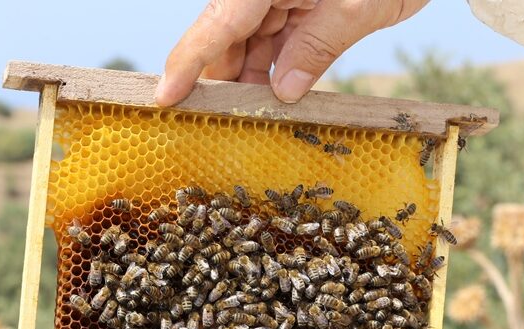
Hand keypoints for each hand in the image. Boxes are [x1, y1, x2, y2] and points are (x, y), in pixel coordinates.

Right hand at [156, 0, 429, 105]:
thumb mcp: (359, 8)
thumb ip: (317, 49)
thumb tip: (282, 92)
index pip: (216, 25)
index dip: (186, 64)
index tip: (163, 98)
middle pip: (227, 34)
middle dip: (224, 78)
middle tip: (217, 123)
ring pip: (249, 38)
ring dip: (253, 76)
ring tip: (255, 114)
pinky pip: (275, 32)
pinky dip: (277, 62)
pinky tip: (277, 92)